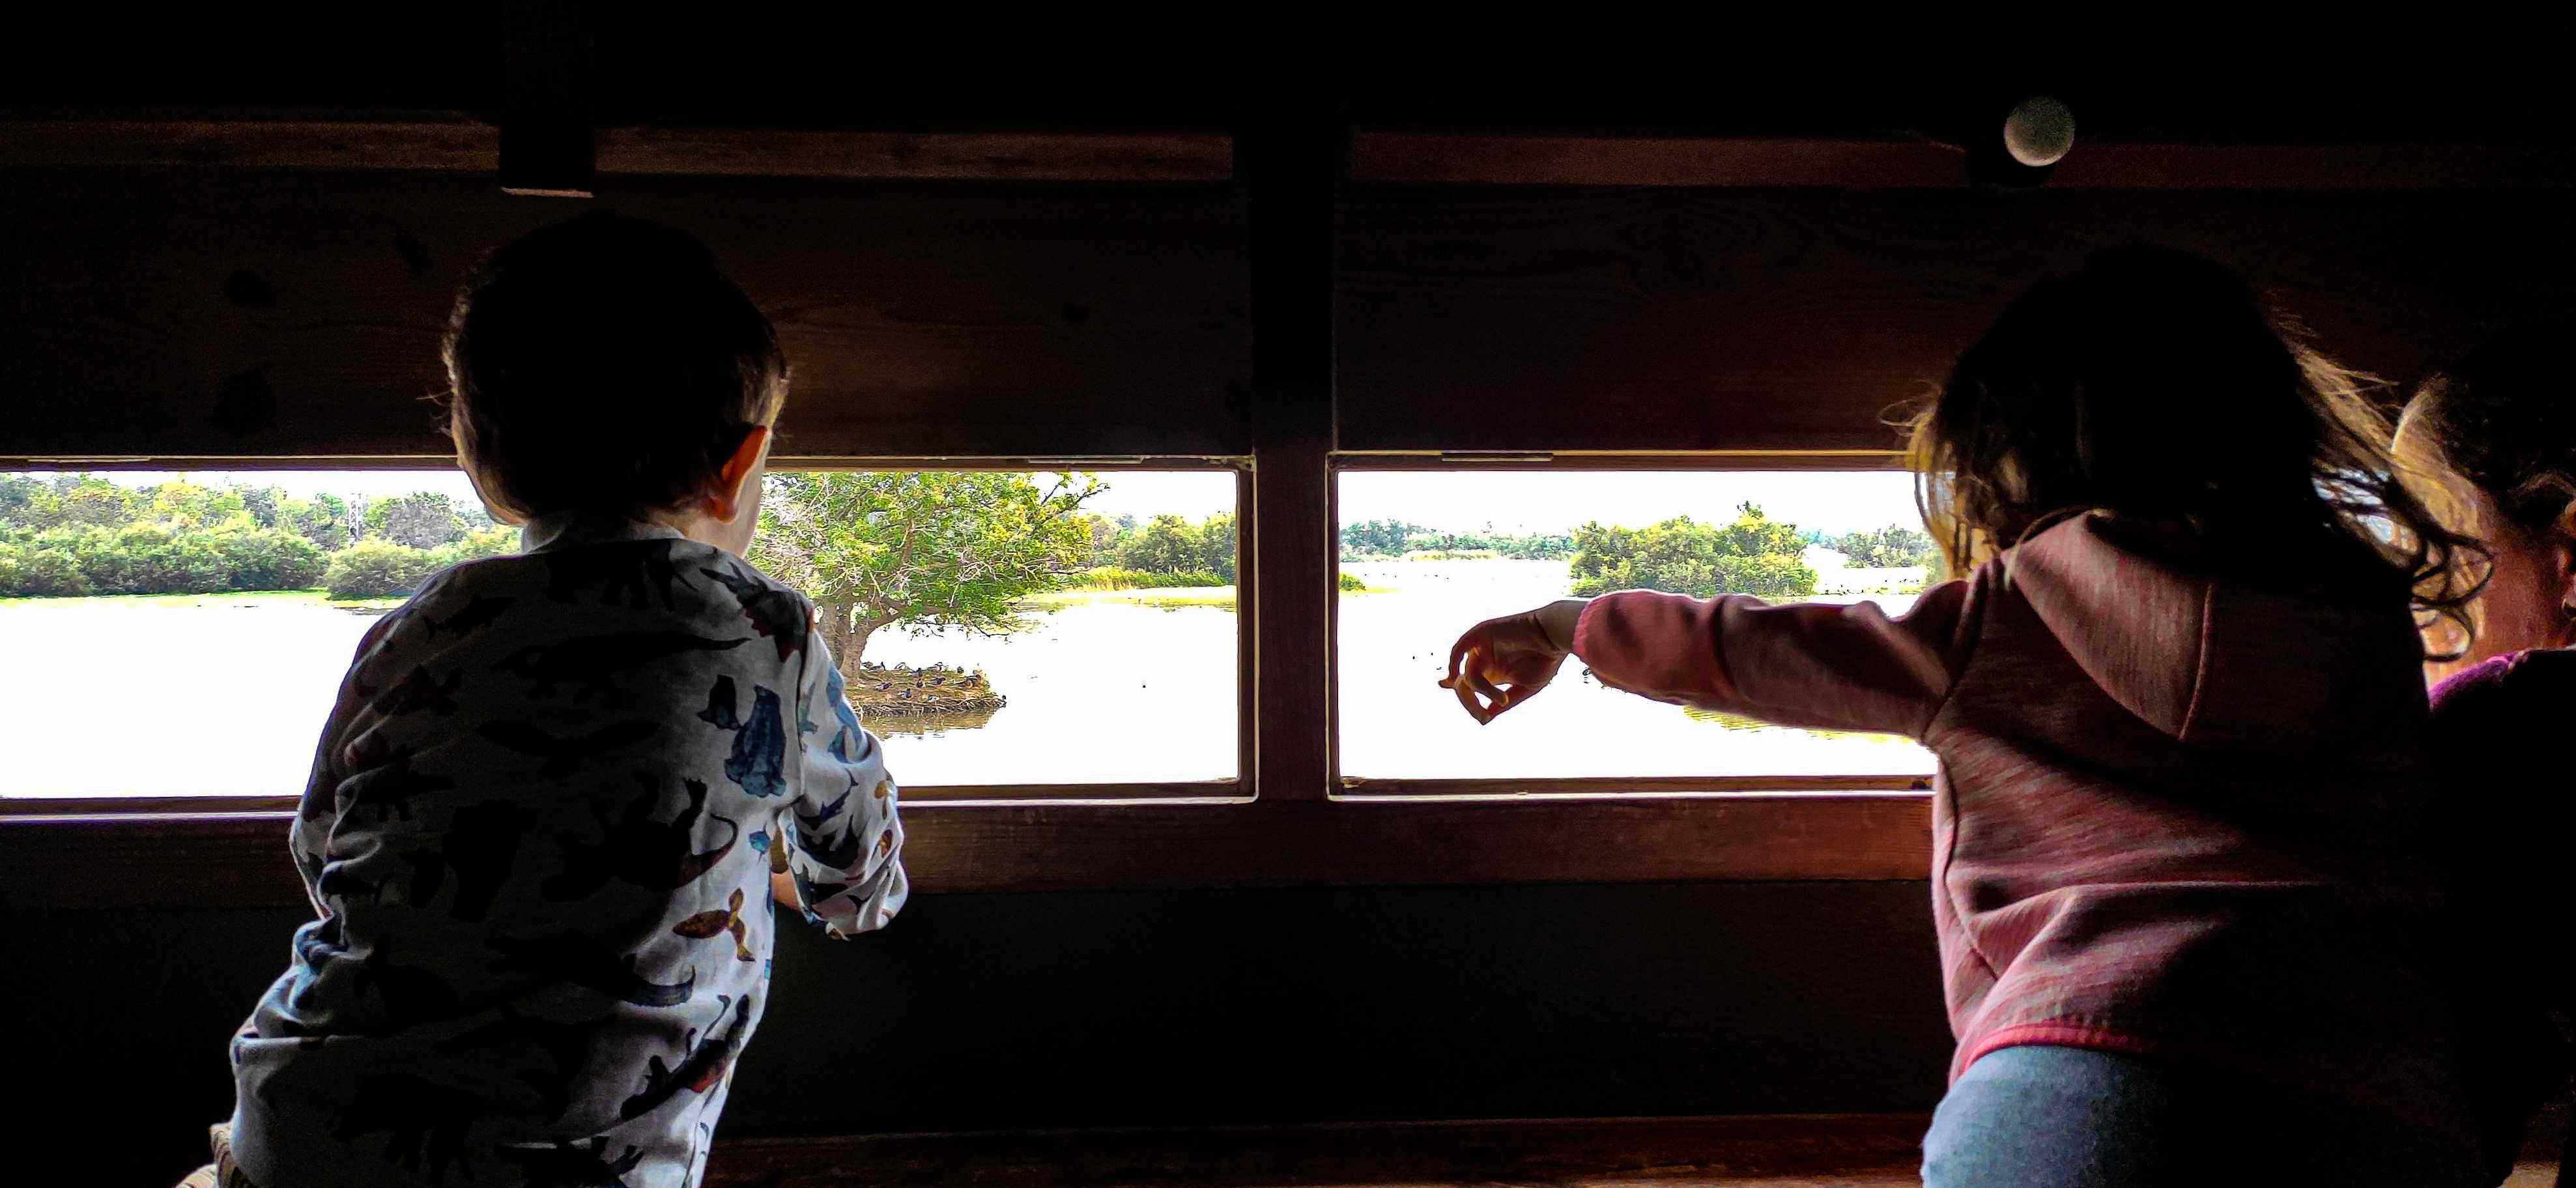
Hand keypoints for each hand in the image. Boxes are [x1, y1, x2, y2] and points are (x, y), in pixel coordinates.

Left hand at [1442, 599, 1585, 723]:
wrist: (1554, 635)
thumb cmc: (1545, 660)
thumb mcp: (1525, 687)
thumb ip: (1505, 703)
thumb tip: (1484, 720)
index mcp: (1493, 673)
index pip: (1469, 688)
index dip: (1467, 702)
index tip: (1481, 718)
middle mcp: (1484, 661)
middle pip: (1463, 685)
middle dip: (1470, 703)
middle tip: (1483, 715)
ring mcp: (1481, 647)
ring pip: (1467, 674)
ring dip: (1482, 690)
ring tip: (1503, 699)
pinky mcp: (1480, 634)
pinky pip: (1459, 649)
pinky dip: (1453, 663)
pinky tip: (1454, 679)